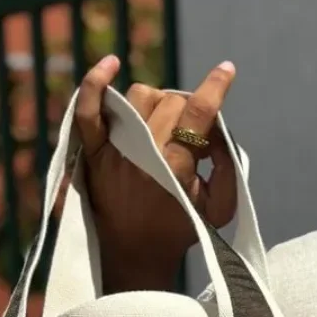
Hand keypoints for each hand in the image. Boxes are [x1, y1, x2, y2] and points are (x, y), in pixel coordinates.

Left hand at [74, 55, 238, 293]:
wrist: (133, 253)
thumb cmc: (180, 228)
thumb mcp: (220, 208)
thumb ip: (230, 168)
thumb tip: (220, 130)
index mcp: (175, 168)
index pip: (197, 114)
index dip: (215, 88)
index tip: (226, 69)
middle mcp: (142, 153)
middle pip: (172, 102)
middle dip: (189, 113)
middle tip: (191, 140)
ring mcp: (113, 150)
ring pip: (140, 96)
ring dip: (159, 103)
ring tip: (165, 127)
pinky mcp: (92, 152)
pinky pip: (87, 108)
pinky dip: (95, 83)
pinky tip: (110, 64)